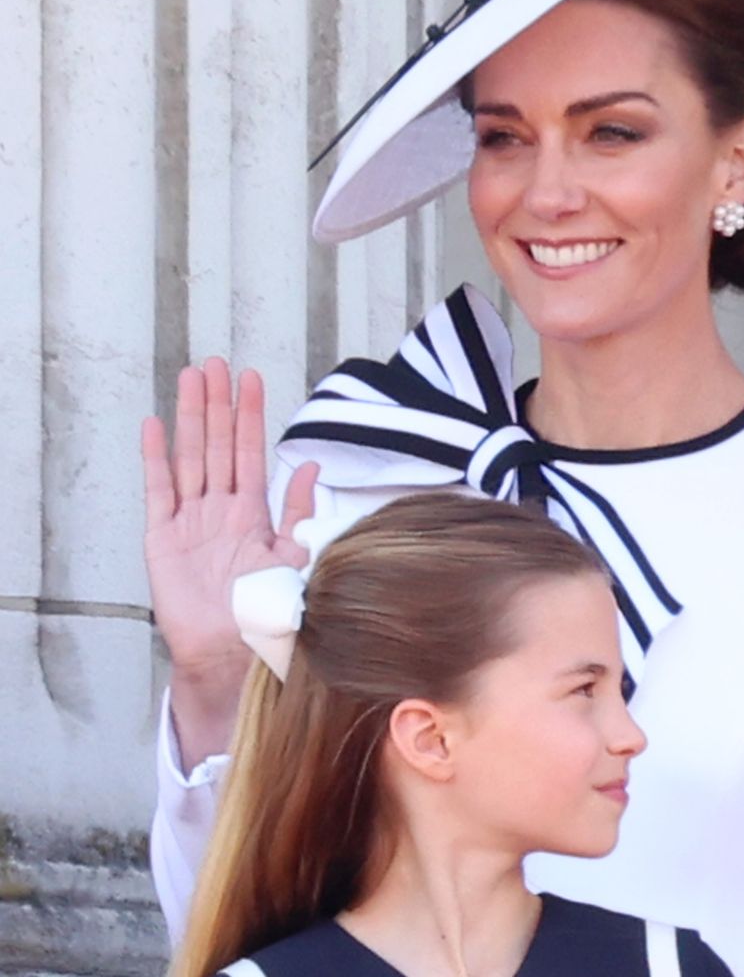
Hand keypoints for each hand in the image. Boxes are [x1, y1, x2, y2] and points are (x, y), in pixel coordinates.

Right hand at [142, 358, 317, 768]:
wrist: (232, 655)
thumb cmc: (265, 613)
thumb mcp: (294, 559)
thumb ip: (300, 512)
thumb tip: (313, 466)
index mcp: (252, 512)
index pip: (251, 453)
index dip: (250, 416)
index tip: (252, 379)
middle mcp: (220, 509)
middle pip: (218, 445)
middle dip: (218, 404)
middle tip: (216, 363)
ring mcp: (189, 520)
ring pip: (190, 457)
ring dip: (190, 418)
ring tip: (190, 378)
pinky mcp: (162, 537)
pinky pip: (158, 490)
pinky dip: (156, 458)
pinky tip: (155, 425)